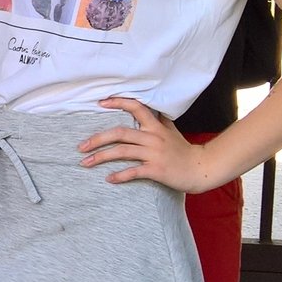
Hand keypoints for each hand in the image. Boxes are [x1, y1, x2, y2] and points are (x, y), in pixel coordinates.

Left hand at [78, 97, 221, 191]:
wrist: (200, 169)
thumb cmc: (183, 150)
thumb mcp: (172, 131)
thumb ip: (160, 120)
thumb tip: (153, 109)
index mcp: (155, 126)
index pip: (135, 107)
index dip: (118, 102)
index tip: (100, 103)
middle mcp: (153, 137)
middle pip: (119, 133)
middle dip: (97, 139)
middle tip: (80, 146)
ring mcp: (154, 154)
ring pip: (122, 151)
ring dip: (101, 157)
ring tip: (85, 163)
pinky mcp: (156, 170)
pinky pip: (134, 171)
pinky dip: (120, 176)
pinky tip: (108, 179)